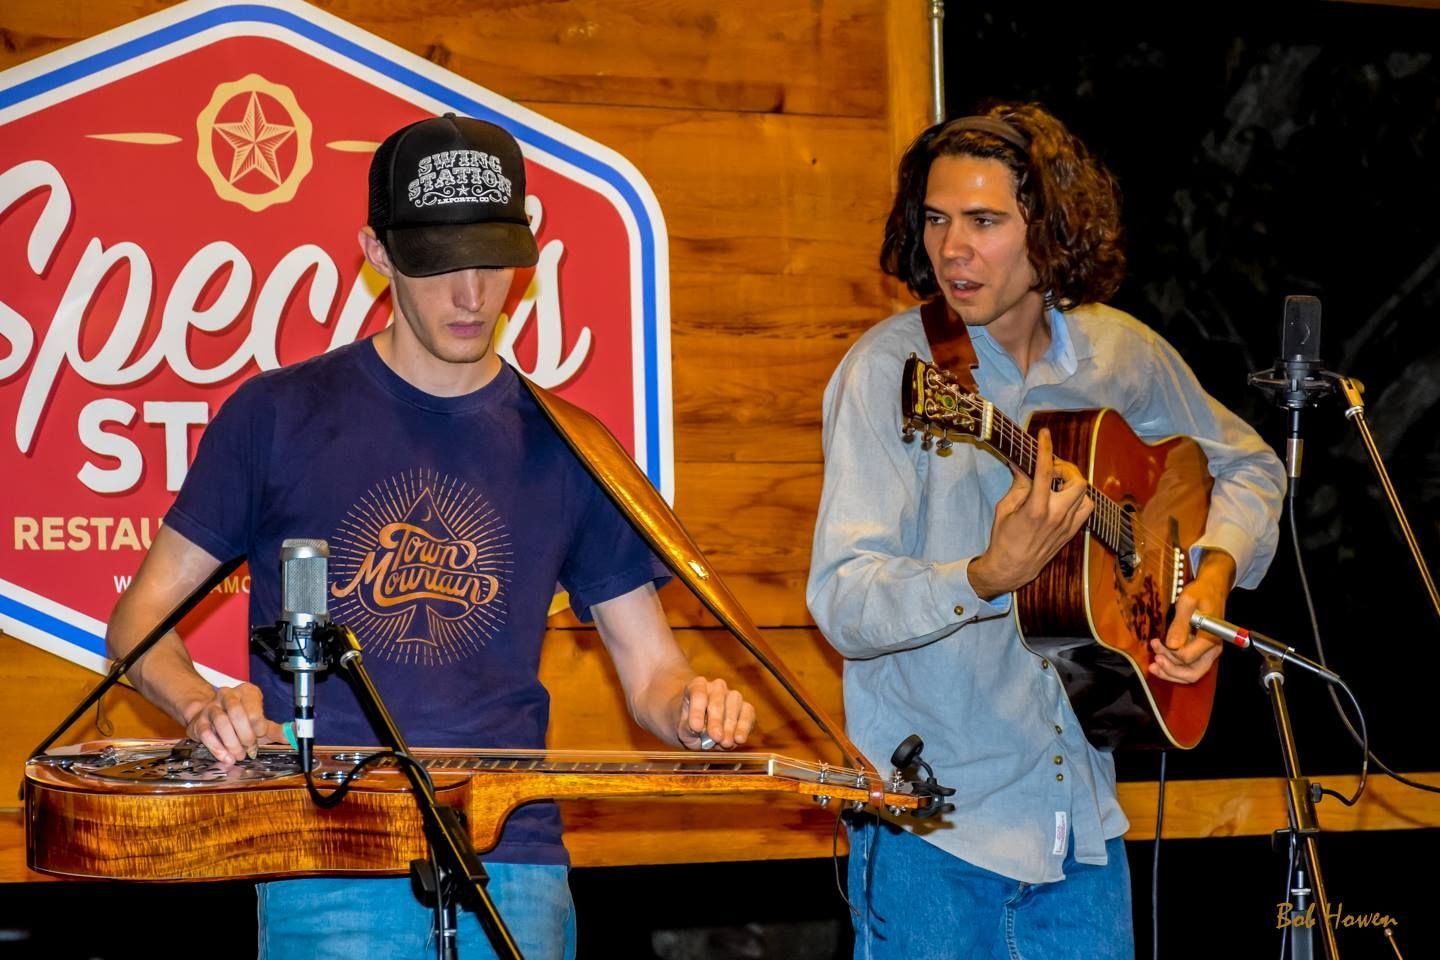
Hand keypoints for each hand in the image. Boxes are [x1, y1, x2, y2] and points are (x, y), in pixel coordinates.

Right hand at [180, 682, 286, 764]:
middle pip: (236, 712)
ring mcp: (212, 707)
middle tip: (249, 750)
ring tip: (238, 756)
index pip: (254, 709)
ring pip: (221, 721)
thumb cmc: (240, 721)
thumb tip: (297, 734)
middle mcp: (229, 695)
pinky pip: (206, 733)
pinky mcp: (199, 721)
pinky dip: (216, 747)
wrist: (210, 718)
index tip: (259, 736)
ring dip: (231, 742)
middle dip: (244, 735)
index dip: (257, 726)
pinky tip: (225, 757)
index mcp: (247, 693)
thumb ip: (277, 730)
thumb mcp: (260, 724)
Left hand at [677, 676, 755, 749]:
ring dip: (730, 725)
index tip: (696, 727)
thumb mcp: (682, 729)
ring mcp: (733, 695)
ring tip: (725, 742)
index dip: (697, 711)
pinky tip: (739, 739)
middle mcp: (716, 687)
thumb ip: (688, 730)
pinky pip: (748, 713)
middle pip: (716, 699)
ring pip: (734, 703)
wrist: (700, 727)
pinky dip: (744, 727)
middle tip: (715, 737)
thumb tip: (700, 731)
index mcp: (697, 686)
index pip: (697, 693)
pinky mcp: (746, 707)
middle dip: (716, 720)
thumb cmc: (689, 725)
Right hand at [969, 429, 1093, 599]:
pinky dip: (1079, 499)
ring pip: (1085, 494)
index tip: (1044, 434)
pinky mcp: (1071, 532)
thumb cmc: (1004, 538)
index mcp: (1035, 508)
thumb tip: (1021, 463)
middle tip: (1052, 469)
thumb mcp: (1005, 507)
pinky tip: (1065, 499)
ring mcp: (1067, 525)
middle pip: (1076, 480)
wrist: (1013, 567)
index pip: (1044, 470)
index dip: (1045, 448)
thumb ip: (1018, 484)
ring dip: (1074, 484)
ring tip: (1059, 484)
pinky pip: (1086, 509)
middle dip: (1065, 468)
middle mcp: (1056, 515)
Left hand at [1149, 551, 1235, 684]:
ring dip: (1171, 671)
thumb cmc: (1201, 591)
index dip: (1170, 655)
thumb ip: (1180, 624)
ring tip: (1154, 663)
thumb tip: (1172, 645)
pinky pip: (1189, 667)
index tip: (1157, 642)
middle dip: (1170, 670)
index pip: (1187, 658)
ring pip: (1190, 674)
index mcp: (1211, 637)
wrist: (1213, 587)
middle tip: (1154, 661)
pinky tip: (1161, 660)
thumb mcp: (1188, 602)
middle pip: (1192, 673)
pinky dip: (1174, 667)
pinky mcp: (1202, 651)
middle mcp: (1212, 649)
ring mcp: (1208, 652)